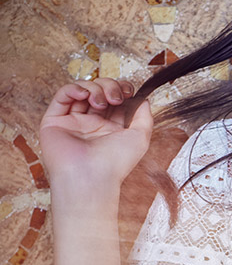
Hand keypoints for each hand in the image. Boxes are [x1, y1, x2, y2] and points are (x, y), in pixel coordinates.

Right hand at [40, 79, 153, 193]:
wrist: (90, 178)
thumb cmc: (115, 163)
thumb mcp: (140, 138)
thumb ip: (144, 117)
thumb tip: (143, 99)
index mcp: (110, 129)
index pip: (116, 100)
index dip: (122, 89)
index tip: (128, 91)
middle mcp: (92, 125)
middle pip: (100, 92)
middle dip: (109, 86)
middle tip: (115, 97)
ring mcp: (73, 122)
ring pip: (82, 91)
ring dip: (94, 87)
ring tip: (100, 101)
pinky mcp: (55, 121)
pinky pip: (62, 96)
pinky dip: (73, 88)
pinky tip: (83, 94)